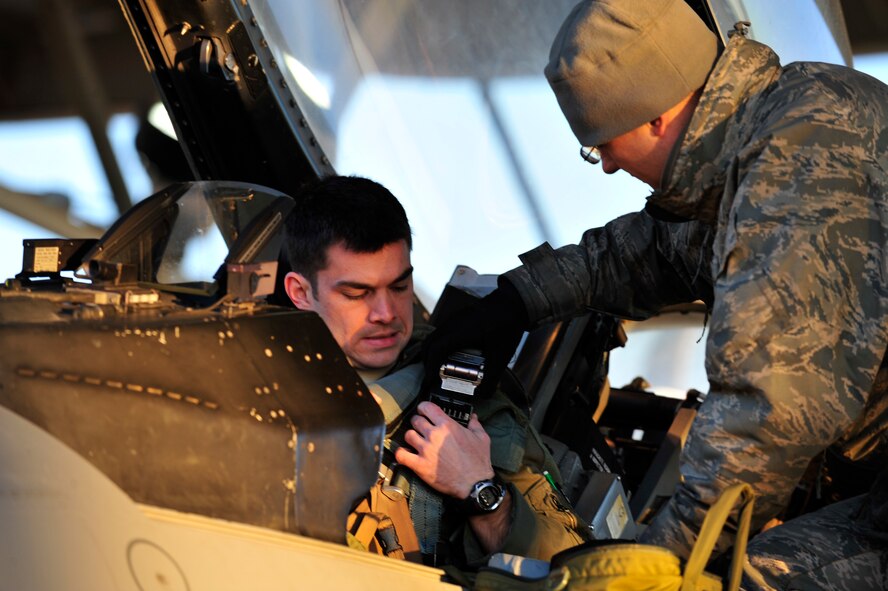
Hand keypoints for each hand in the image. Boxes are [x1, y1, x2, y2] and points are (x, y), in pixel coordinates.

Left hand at [394, 401, 493, 498]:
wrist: (474, 484)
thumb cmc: (478, 462)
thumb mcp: (482, 438)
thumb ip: (475, 425)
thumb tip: (473, 417)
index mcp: (447, 425)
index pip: (427, 407)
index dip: (423, 408)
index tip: (424, 412)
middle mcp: (434, 435)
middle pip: (415, 420)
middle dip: (417, 423)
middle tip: (420, 428)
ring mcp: (425, 450)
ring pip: (408, 435)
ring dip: (411, 438)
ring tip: (415, 442)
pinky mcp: (420, 465)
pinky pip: (401, 455)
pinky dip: (401, 453)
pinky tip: (406, 454)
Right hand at [423, 279, 528, 397]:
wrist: (513, 302)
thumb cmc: (507, 326)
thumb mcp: (501, 355)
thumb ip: (493, 377)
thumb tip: (484, 395)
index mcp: (461, 333)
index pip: (436, 350)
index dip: (430, 367)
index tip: (430, 381)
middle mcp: (452, 324)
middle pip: (429, 345)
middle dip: (427, 363)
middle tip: (432, 378)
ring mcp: (453, 319)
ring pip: (433, 338)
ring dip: (432, 354)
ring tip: (438, 368)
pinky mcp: (456, 318)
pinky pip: (440, 333)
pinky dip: (437, 346)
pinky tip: (448, 355)